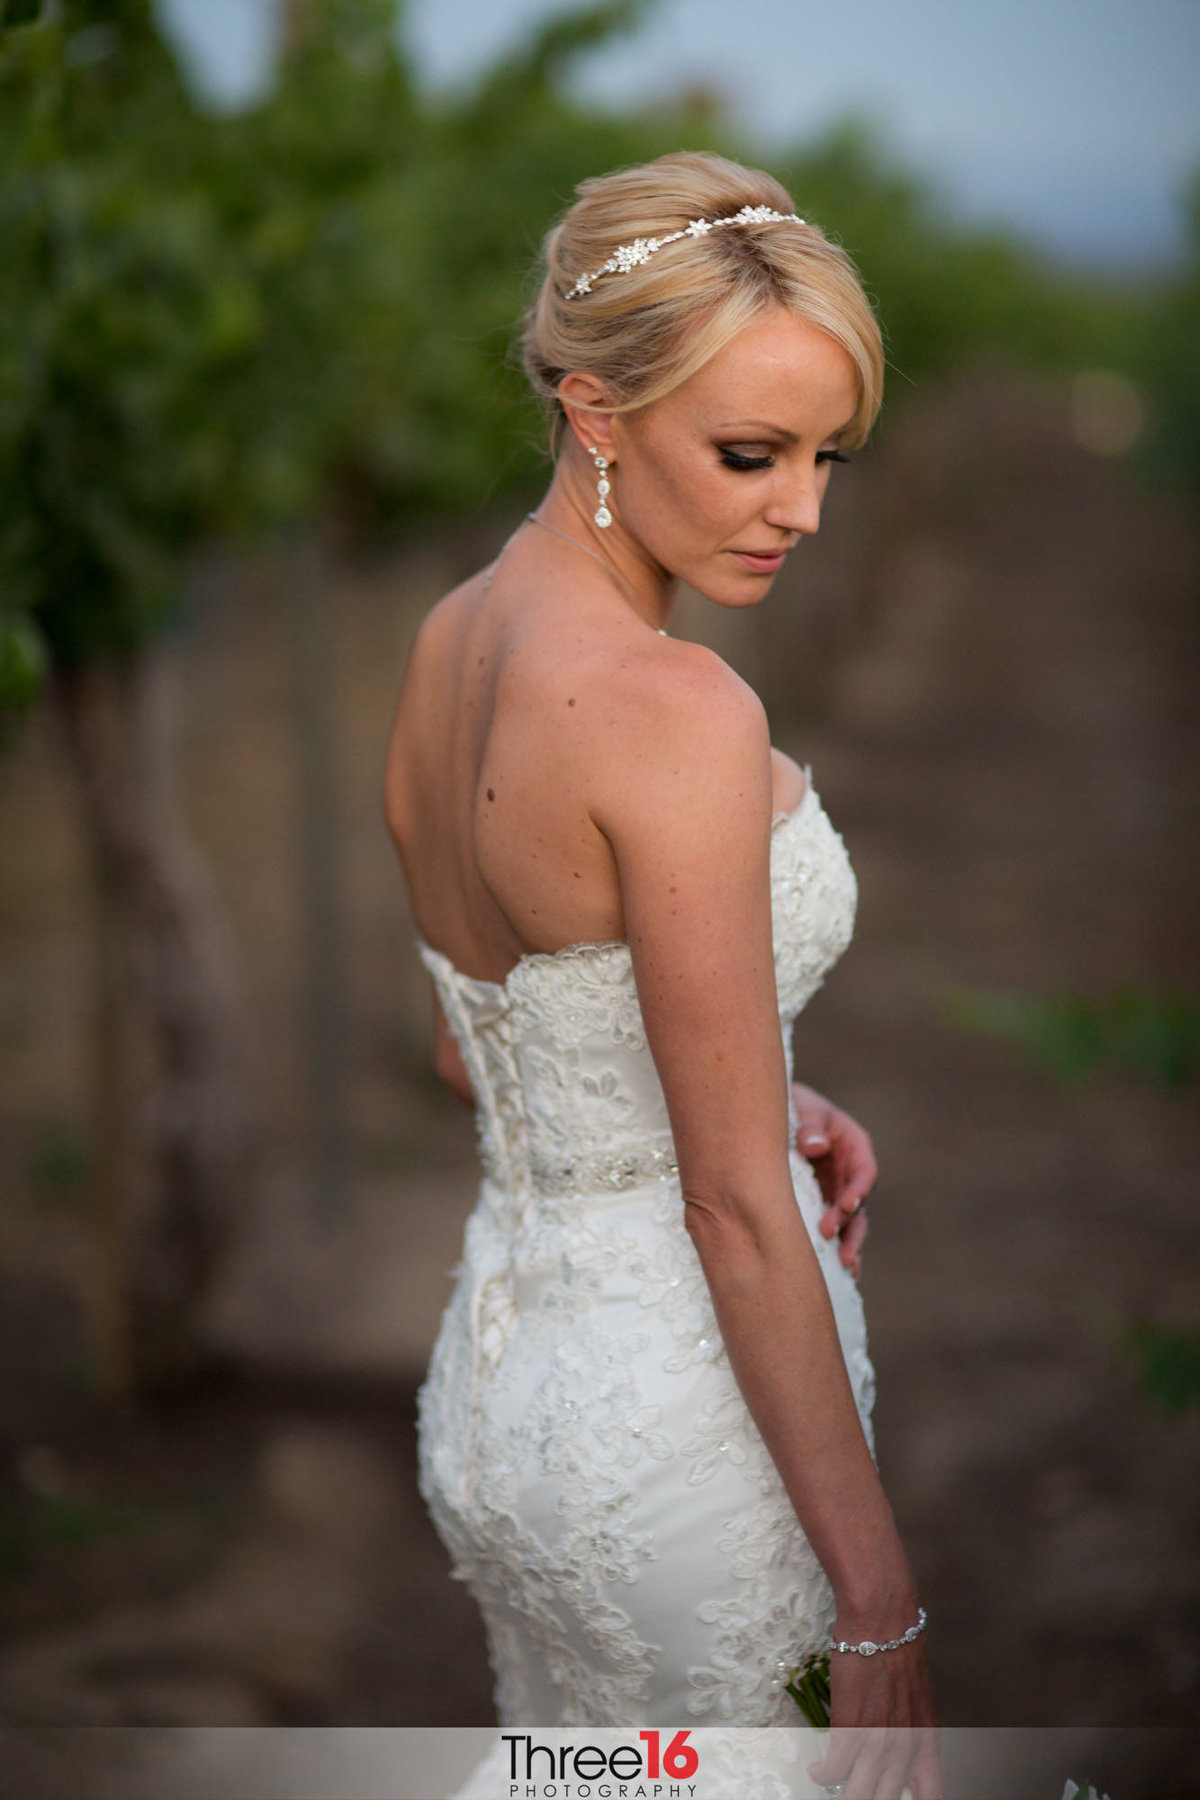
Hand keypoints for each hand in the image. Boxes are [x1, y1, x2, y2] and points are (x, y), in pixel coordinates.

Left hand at [791, 1082, 875, 1278]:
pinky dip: (834, 1246)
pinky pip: (832, 1226)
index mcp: (853, 1144)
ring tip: (845, 1265)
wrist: (772, 1114)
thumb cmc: (792, 1106)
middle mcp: (850, 1171)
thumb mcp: (802, 1108)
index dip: (859, 1189)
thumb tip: (816, 1146)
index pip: (865, 1170)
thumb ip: (809, 1125)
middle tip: (830, 1235)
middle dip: (849, 1222)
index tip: (847, 1204)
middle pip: (858, 1201)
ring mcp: (836, 1189)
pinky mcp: (821, 1203)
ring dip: (848, 1241)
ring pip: (849, 1221)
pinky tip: (836, 1271)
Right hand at [808, 1636, 942, 1798]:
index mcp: (925, 1741)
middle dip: (867, 1798)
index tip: (894, 1797)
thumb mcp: (917, 1696)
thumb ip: (911, 1726)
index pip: (931, 1796)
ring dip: (843, 1795)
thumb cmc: (899, 1648)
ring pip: (858, 1795)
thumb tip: (900, 1743)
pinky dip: (823, 1775)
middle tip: (854, 1792)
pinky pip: (833, 1770)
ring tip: (833, 1790)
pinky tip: (818, 1770)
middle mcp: (905, 1749)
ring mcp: (877, 1743)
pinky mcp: (850, 1730)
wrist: (883, 1622)